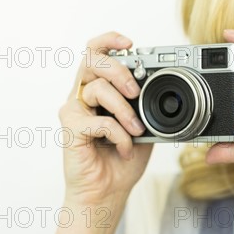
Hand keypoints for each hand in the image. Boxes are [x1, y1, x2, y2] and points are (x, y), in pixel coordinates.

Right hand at [58, 32, 152, 207]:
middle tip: (135, 90)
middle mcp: (82, 95)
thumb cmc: (122, 160)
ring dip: (125, 110)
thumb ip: (146, 105)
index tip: (131, 43)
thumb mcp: (144, 126)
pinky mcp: (70, 129)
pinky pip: (99, 121)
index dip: (110, 41)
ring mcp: (74, 111)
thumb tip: (162, 86)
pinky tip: (125, 148)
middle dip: (119, 70)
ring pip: (97, 89)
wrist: (108, 192)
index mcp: (98, 89)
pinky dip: (120, 135)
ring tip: (137, 129)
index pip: (96, 52)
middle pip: (91, 59)